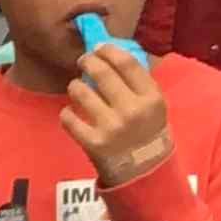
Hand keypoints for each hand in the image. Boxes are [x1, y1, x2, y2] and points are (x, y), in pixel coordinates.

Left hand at [56, 41, 171, 187]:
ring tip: (77, 89)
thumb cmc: (147, 132)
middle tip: (83, 61)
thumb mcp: (153, 105)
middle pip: (101, 72)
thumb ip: (137, 81)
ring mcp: (112, 128)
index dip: (108, 50)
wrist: (145, 173)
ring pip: (80, 91)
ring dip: (75, 86)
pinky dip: (66, 113)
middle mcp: (132, 111)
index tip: (99, 48)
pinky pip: (68, 118)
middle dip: (87, 61)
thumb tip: (111, 51)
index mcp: (151, 98)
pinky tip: (71, 113)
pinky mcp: (93, 143)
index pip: (126, 62)